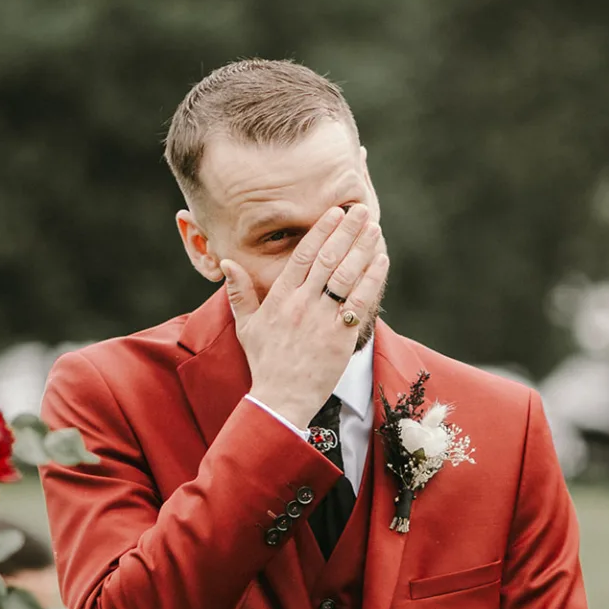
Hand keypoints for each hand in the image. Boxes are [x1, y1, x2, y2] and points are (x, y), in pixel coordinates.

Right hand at [221, 205, 388, 430]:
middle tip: (361, 210)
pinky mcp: (340, 336)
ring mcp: (322, 319)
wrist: (281, 398)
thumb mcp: (246, 326)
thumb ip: (239, 292)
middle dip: (346, 231)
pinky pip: (359, 301)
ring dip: (362, 248)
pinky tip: (381, 260)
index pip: (302, 256)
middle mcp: (301, 304)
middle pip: (328, 258)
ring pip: (346, 275)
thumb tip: (228, 263)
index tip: (334, 212)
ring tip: (374, 228)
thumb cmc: (265, 363)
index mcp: (280, 299)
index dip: (320, 231)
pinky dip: (372, 278)